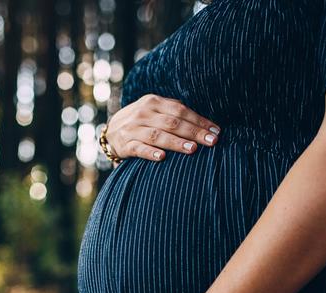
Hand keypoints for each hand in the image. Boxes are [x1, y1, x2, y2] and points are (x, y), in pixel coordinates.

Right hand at [104, 94, 220, 161]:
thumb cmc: (141, 122)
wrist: (110, 132)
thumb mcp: (154, 110)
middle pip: (172, 123)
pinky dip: (150, 152)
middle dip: (194, 132)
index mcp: (153, 102)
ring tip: (193, 149)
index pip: (180, 111)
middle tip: (212, 141)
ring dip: (176, 142)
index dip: (199, 121)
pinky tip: (162, 157)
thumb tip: (203, 121)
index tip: (216, 131)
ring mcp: (132, 129)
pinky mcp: (124, 145)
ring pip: (157, 135)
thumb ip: (173, 111)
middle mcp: (143, 113)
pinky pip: (138, 149)